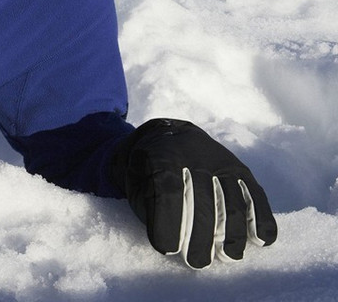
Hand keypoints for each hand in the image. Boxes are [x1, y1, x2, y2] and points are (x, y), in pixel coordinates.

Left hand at [110, 118, 276, 267]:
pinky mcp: (240, 169)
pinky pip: (255, 195)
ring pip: (232, 202)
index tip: (166, 248)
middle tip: (197, 262)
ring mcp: (221, 162)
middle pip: (203, 203)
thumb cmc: (148, 169)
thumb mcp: (135, 179)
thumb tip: (166, 238)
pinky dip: (261, 219)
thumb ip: (147, 203)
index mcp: (162, 158)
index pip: (168, 193)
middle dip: (201, 238)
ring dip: (232, 235)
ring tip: (227, 256)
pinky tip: (260, 240)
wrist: (168, 133)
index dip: (169, 223)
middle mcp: (195, 158)